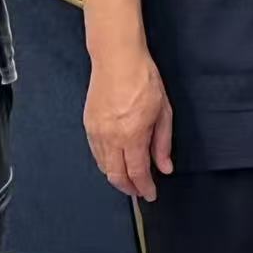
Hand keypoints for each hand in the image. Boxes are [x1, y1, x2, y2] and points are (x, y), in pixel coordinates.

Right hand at [84, 49, 173, 201]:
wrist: (117, 58)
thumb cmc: (144, 80)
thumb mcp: (163, 111)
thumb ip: (162, 143)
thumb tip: (164, 168)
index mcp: (132, 135)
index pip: (137, 173)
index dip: (144, 187)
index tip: (151, 194)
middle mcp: (110, 138)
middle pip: (116, 176)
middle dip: (128, 188)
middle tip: (140, 191)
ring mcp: (96, 131)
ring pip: (103, 166)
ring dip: (116, 176)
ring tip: (130, 178)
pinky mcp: (88, 124)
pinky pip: (95, 152)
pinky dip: (106, 162)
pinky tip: (116, 160)